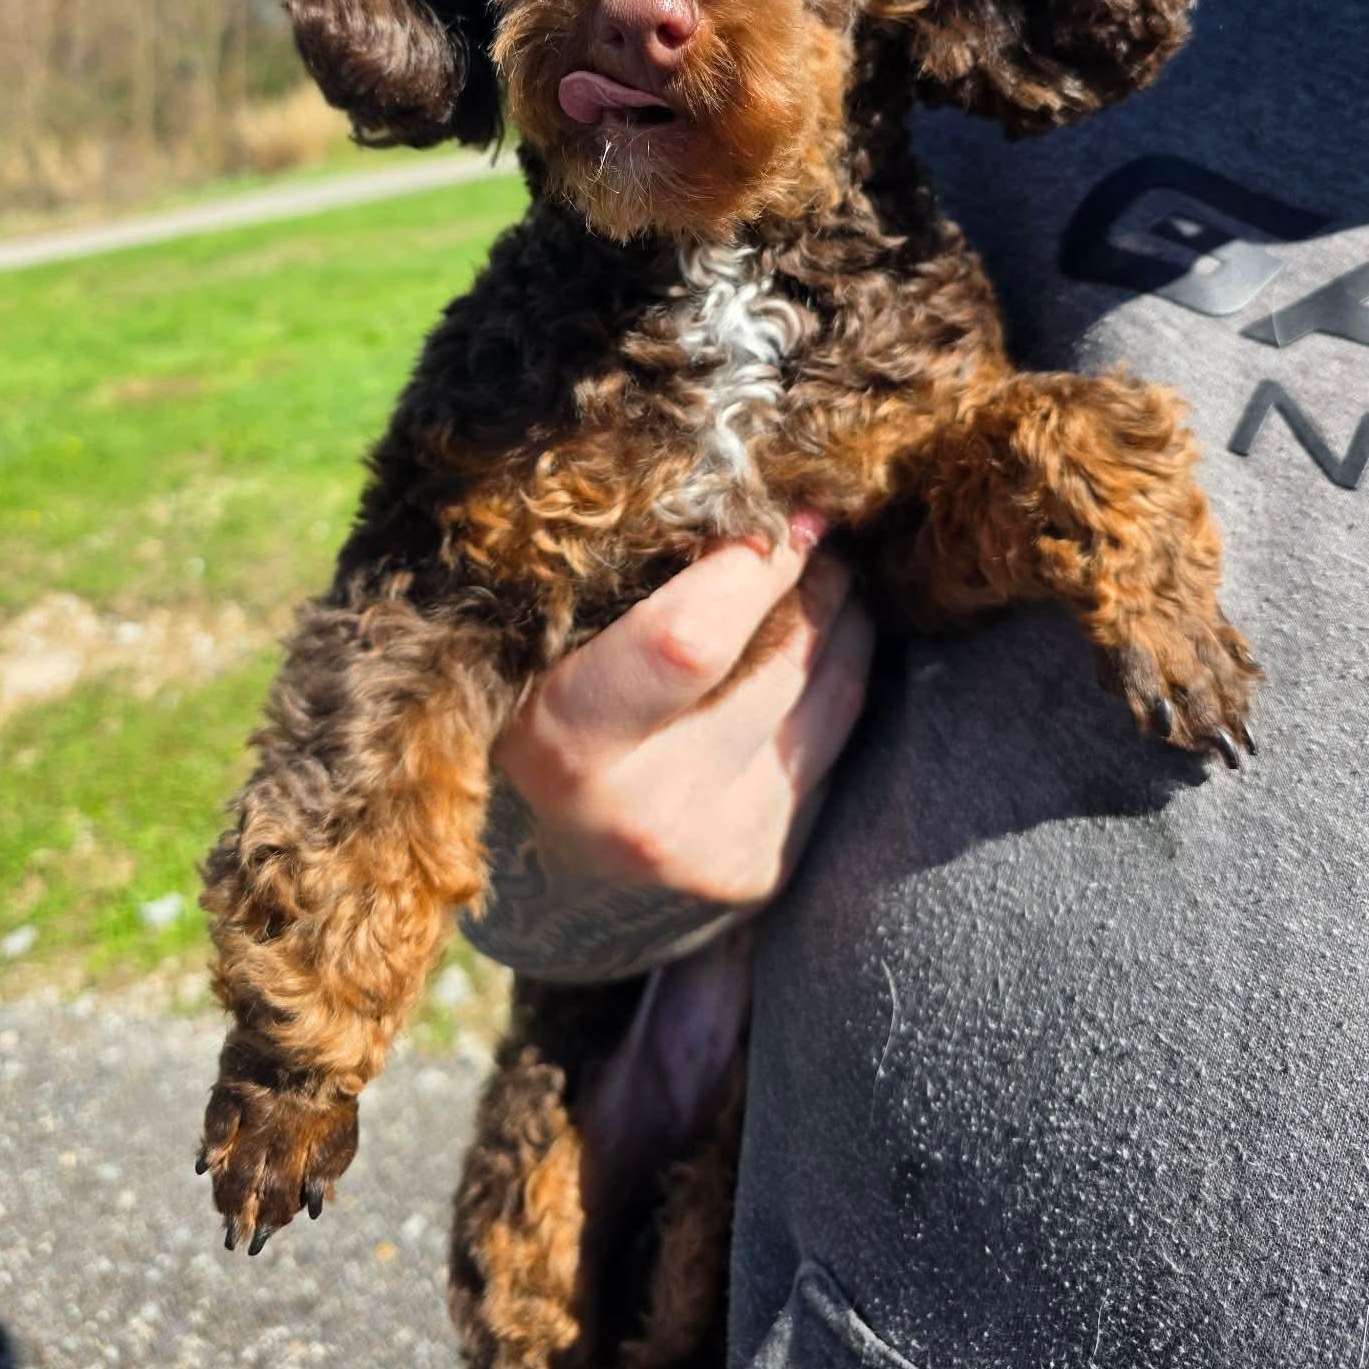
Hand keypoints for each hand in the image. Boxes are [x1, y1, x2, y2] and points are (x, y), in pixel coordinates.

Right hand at [462, 517, 872, 981]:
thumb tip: (735, 492)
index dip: (750, 561)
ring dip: (842, 616)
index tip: (773, 507)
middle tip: (808, 527)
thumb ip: (616, 586)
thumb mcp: (539, 652)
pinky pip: (836, 743)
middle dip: (814, 575)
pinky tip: (819, 640)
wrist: (542, 877)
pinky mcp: (768, 868)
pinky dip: (837, 677)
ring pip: (833, 694)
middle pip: (784, 660)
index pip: (692, 639)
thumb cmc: (526, 722)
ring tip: (825, 569)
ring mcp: (720, 850)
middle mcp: (650, 816)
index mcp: (567, 749)